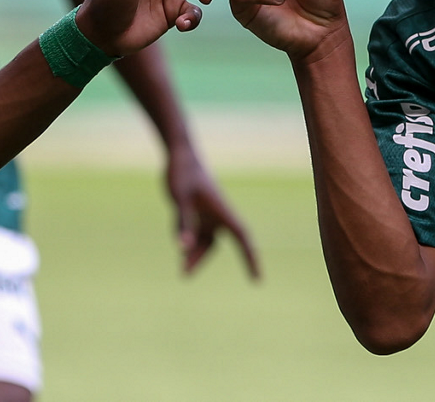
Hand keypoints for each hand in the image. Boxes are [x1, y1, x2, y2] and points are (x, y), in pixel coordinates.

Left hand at [165, 142, 260, 277]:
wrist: (180, 154)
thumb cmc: (183, 173)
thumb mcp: (180, 199)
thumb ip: (183, 223)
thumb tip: (184, 249)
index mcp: (222, 209)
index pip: (242, 237)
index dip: (251, 258)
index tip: (258, 280)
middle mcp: (218, 215)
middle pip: (213, 245)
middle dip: (201, 260)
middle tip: (184, 275)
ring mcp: (207, 215)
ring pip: (202, 242)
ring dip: (192, 255)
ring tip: (180, 268)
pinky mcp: (197, 214)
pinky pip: (193, 233)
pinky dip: (185, 239)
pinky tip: (176, 235)